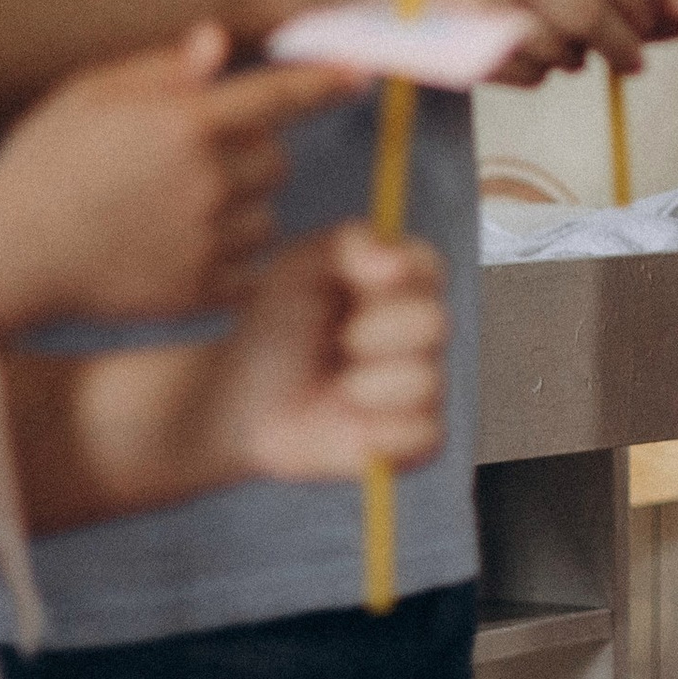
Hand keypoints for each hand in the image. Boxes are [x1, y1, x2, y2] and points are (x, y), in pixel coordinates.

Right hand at [0, 25, 357, 321]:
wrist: (2, 258)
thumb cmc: (43, 165)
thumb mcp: (91, 96)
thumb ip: (163, 70)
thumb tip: (220, 43)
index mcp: (186, 123)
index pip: (281, 96)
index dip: (326, 83)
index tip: (362, 75)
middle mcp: (208, 179)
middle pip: (276, 162)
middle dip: (248, 158)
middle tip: (190, 165)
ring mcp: (208, 239)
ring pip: (266, 216)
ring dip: (237, 211)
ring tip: (170, 214)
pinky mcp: (202, 290)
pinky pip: (250, 267)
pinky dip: (227, 260)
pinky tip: (175, 250)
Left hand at [208, 225, 447, 481]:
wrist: (241, 400)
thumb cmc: (275, 326)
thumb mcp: (299, 267)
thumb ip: (350, 242)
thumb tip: (394, 257)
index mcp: (404, 281)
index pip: (430, 268)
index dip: (394, 277)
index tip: (356, 283)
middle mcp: (424, 331)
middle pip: (435, 322)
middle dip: (378, 332)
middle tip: (340, 340)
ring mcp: (424, 383)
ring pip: (426, 381)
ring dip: (369, 385)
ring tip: (338, 387)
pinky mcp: (417, 436)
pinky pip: (422, 434)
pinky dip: (379, 431)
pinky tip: (350, 422)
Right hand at [316, 0, 658, 84]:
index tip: (645, 17)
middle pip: (594, 11)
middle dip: (624, 41)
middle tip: (634, 60)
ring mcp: (482, 7)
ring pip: (563, 49)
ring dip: (574, 61)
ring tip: (570, 59)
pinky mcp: (459, 51)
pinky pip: (523, 74)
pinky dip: (535, 76)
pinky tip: (525, 65)